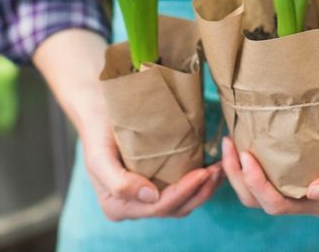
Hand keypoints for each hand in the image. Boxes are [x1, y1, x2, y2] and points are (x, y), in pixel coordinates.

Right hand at [33, 29, 224, 221]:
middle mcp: (134, 206)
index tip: (202, 173)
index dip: (183, 192)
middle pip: (175, 208)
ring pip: (183, 202)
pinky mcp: (159, 182)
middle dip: (200, 191)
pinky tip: (213, 166)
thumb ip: (119, 183)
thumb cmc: (97, 131)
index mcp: (118, 206)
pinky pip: (182, 189)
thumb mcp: (98, 157)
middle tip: (219, 169)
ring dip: (204, 188)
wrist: (99, 111)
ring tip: (221, 168)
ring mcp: (148, 195)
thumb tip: (151, 197)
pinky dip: (199, 181)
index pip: (158, 207)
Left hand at [221, 133, 318, 216]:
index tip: (245, 155)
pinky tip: (247, 134)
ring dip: (238, 168)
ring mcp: (299, 184)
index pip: (275, 204)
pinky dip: (251, 157)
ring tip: (230, 139)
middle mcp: (303, 198)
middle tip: (229, 143)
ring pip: (257, 186)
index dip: (255, 183)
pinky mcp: (298, 168)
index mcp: (317, 205)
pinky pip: (267, 169)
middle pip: (257, 199)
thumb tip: (314, 190)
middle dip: (237, 176)